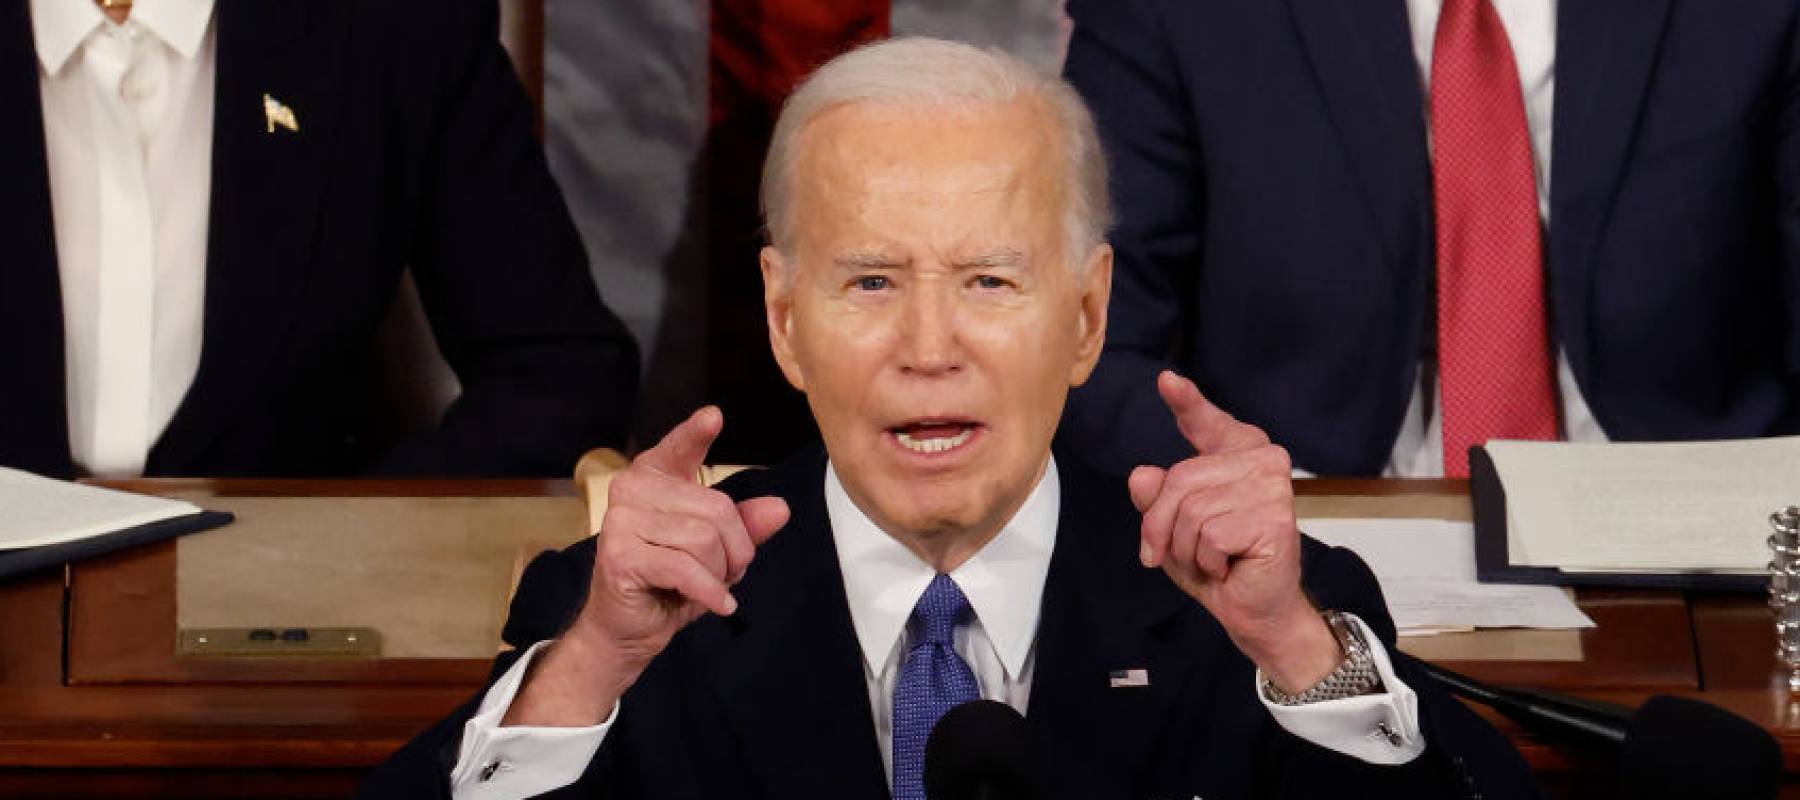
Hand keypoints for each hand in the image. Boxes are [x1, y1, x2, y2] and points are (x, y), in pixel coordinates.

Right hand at [505, 407, 789, 725]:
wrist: (628, 628)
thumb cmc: (669, 583)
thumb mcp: (717, 552)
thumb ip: (745, 526)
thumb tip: (779, 508)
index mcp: (654, 478)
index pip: (678, 448)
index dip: (696, 433)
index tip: (714, 418)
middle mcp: (632, 489)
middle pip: (716, 508)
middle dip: (735, 549)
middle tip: (725, 573)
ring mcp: (620, 521)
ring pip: (703, 539)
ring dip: (719, 573)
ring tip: (708, 586)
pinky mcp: (620, 555)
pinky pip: (686, 568)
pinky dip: (710, 592)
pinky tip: (718, 604)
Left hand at [1129, 372, 1338, 692]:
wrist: (1253, 610)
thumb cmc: (1217, 564)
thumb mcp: (1172, 528)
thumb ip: (1156, 498)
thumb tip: (1143, 476)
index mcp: (1238, 454)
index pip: (1207, 422)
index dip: (1187, 402)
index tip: (1167, 381)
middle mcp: (1261, 462)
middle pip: (1178, 480)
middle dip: (1161, 526)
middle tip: (1172, 553)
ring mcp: (1271, 488)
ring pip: (1190, 511)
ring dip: (1186, 549)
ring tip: (1211, 560)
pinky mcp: (1273, 519)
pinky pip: (1209, 536)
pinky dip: (1206, 561)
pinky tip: (1230, 567)